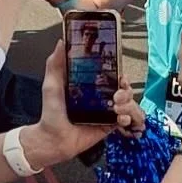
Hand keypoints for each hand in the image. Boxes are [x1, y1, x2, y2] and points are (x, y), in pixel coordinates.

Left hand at [22, 43, 144, 169]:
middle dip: (126, 91)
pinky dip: (129, 119)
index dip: (120, 75)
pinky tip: (120, 120)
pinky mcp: (110, 126)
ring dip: (129, 105)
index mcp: (92, 85)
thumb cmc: (51, 113)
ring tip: (117, 110)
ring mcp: (107, 112)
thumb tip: (61, 42)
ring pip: (130, 104)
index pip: (113, 75)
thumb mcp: (51, 85)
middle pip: (126, 89)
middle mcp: (102, 97)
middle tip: (116, 96)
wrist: (53, 140)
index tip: (120, 77)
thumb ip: (55, 64)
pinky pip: (128, 120)